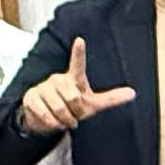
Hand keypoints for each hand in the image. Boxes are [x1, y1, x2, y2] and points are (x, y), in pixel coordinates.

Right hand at [19, 38, 136, 134]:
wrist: (47, 119)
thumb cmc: (73, 107)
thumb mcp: (92, 104)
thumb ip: (111, 98)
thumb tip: (133, 93)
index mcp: (74, 79)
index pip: (78, 64)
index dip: (79, 53)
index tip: (80, 40)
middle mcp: (58, 79)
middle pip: (72, 98)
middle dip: (75, 113)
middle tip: (74, 116)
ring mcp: (43, 87)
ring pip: (59, 108)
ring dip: (64, 120)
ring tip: (65, 120)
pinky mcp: (31, 97)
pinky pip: (45, 114)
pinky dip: (52, 123)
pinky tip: (53, 122)